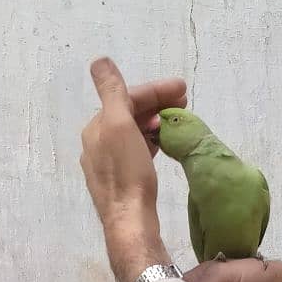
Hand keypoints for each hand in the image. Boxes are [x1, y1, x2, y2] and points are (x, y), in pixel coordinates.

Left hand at [80, 57, 186, 281]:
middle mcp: (97, 143)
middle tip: (185, 102)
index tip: (183, 89)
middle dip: (157, 104)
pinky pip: (136, 150)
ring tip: (178, 120)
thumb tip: (99, 61)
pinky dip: (151, 140)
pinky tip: (163, 143)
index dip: (155, 90)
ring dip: (155, 121)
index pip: (127, 98)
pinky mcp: (120, 180)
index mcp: (96, 128)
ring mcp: (107, 163)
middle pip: (129, 114)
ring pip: (133, 132)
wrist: (130, 220)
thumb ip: (112, 92)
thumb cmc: (127, 172)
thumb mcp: (118, 125)